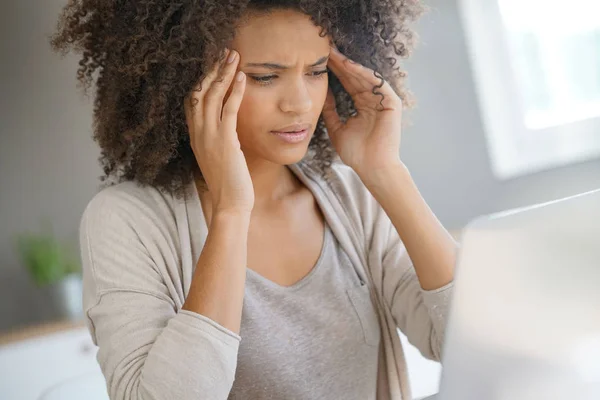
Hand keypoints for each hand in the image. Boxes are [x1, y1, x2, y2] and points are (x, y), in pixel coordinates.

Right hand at [185, 49, 253, 214]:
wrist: (230, 205)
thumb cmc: (228, 186)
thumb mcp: (219, 159)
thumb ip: (219, 143)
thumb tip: (227, 133)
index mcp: (196, 137)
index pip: (192, 102)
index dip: (202, 81)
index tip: (213, 66)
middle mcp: (198, 134)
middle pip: (200, 92)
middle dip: (212, 70)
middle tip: (224, 53)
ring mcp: (209, 137)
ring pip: (212, 96)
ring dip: (223, 73)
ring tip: (234, 56)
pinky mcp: (225, 141)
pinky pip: (228, 110)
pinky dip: (235, 91)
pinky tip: (242, 78)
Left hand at [322, 46, 402, 175]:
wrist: (372, 168)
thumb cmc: (356, 153)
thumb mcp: (336, 128)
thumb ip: (330, 110)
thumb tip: (321, 93)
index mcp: (362, 105)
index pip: (347, 83)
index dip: (335, 71)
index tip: (319, 60)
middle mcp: (373, 100)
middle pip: (355, 77)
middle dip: (340, 63)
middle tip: (325, 48)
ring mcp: (383, 100)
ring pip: (364, 77)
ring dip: (349, 65)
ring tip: (333, 53)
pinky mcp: (391, 103)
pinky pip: (376, 84)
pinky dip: (363, 74)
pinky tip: (349, 65)